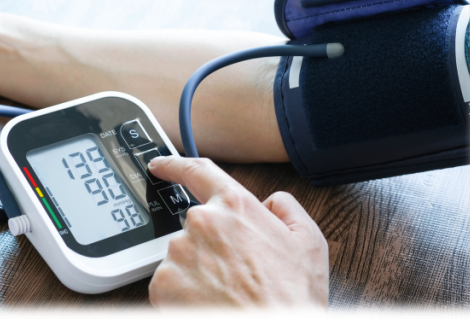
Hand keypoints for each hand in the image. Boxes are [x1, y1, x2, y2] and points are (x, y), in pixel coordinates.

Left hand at [147, 155, 327, 317]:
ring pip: (182, 258)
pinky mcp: (163, 284)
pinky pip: (167, 286)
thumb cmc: (292, 297)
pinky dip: (181, 297)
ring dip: (197, 274)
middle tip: (236, 275)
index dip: (175, 165)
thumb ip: (286, 208)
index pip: (198, 172)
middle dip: (211, 248)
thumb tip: (269, 204)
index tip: (160, 166)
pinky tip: (208, 308)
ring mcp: (179, 252)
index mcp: (236, 205)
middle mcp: (203, 221)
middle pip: (196, 227)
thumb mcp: (309, 240)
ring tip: (226, 297)